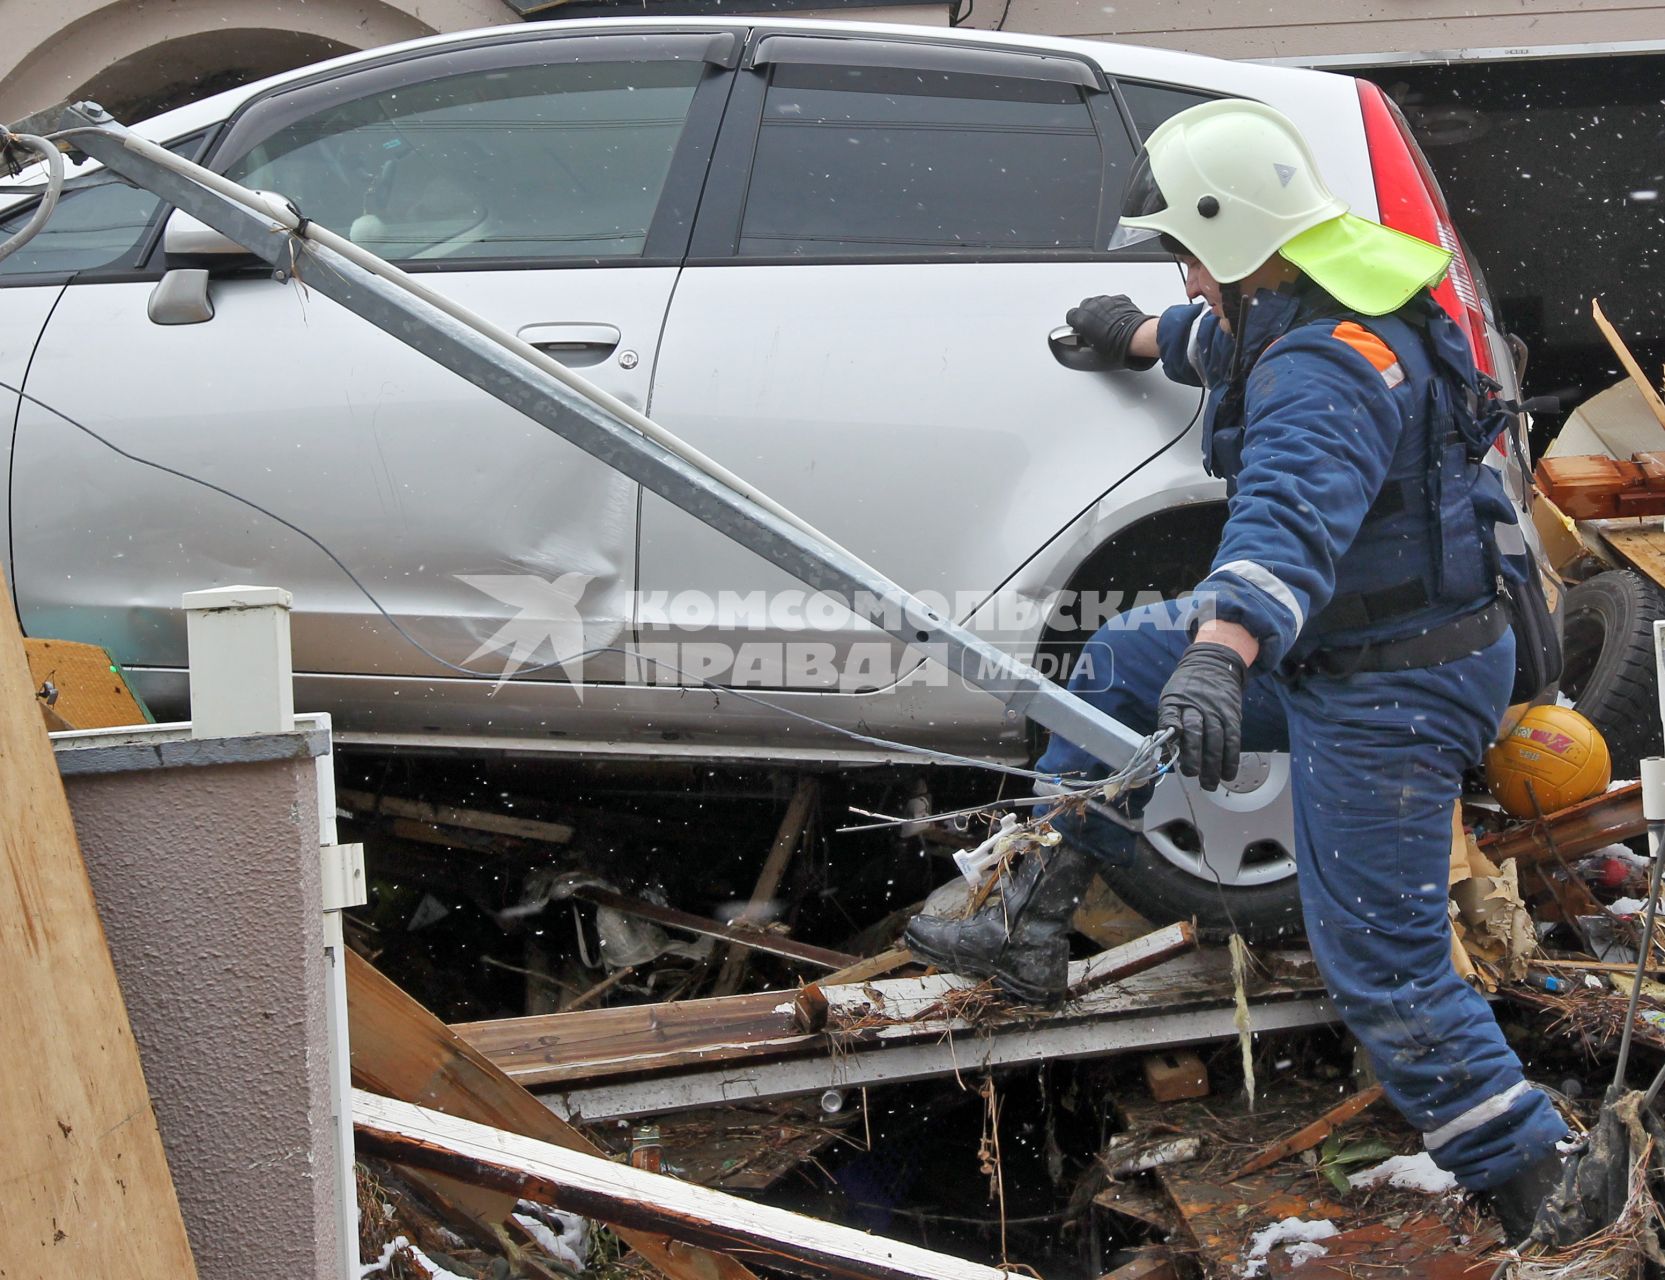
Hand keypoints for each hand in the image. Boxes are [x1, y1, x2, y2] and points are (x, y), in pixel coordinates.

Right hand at [1065, 295, 1154, 368]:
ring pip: (1098, 302)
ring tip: (1108, 322)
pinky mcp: (1119, 298)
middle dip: (1088, 314)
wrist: (1134, 336)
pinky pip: (1113, 301)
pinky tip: (1118, 318)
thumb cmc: (1115, 343)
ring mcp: (1105, 300)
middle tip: (1094, 325)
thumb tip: (1086, 336)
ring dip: (1101, 310)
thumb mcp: (1092, 345)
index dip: (1075, 322)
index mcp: (1081, 318)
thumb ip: (1085, 335)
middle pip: (1084, 306)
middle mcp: (1091, 306)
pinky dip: (1114, 308)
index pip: (1071, 315)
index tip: (1079, 327)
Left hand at [1157, 642, 1246, 790]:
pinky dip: (1231, 758)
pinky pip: (1233, 739)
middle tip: (1192, 776)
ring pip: (1216, 739)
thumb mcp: (1171, 696)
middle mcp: (1197, 706)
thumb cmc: (1187, 687)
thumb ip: (1169, 719)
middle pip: (1196, 732)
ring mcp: (1217, 711)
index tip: (1172, 747)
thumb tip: (1166, 746)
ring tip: (1210, 783)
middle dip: (1194, 756)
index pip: (1171, 715)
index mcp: (1176, 701)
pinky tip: (1228, 773)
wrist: (1213, 664)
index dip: (1171, 730)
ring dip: (1214, 764)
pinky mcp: (1232, 716)